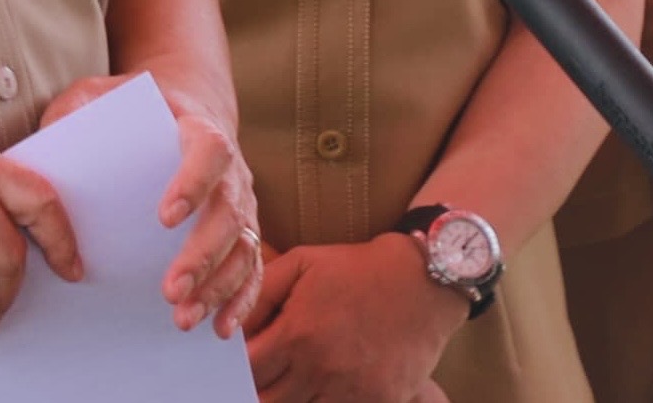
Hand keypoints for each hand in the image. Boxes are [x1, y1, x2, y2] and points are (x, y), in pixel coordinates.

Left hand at [36, 72, 259, 337]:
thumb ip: (75, 111)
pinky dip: (240, 299)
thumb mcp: (98, 95)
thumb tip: (48, 140)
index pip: (209, 150)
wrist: (179, 107)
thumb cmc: (133, 108)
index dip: (194, 183)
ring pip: (242, 246)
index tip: (166, 218)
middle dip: (202, 254)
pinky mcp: (241, 232)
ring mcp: (240, 202)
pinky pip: (250, 268)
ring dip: (218, 285)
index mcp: (197, 127)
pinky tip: (219, 327)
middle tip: (170, 289)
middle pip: (229, 211)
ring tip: (184, 316)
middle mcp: (230, 168)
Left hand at [245, 236, 466, 402]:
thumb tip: (228, 327)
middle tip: (266, 374)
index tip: (241, 363)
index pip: (248, 373)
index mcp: (298, 335)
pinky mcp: (380, 402)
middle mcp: (322, 370)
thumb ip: (259, 295)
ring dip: (292, 397)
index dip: (238, 370)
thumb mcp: (301, 263)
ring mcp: (352, 392)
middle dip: (260, 390)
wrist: (424, 281)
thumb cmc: (356, 269)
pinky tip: (326, 386)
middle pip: (270, 401)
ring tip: (296, 377)